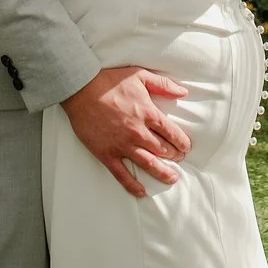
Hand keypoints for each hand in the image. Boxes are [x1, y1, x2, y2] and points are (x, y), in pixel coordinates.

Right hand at [62, 64, 191, 196]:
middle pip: (163, 150)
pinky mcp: (107, 153)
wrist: (81, 89)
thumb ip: (164, 85)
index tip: (186, 147)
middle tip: (179, 159)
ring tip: (171, 178)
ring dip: (162, 173)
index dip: (182, 142)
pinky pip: (122, 174)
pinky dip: (133, 185)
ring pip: (148, 164)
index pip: (172, 133)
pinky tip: (142, 191)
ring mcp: (122, 145)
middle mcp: (138, 132)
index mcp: (148, 113)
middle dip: (175, 156)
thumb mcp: (140, 75)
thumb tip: (183, 92)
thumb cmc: (109, 81)